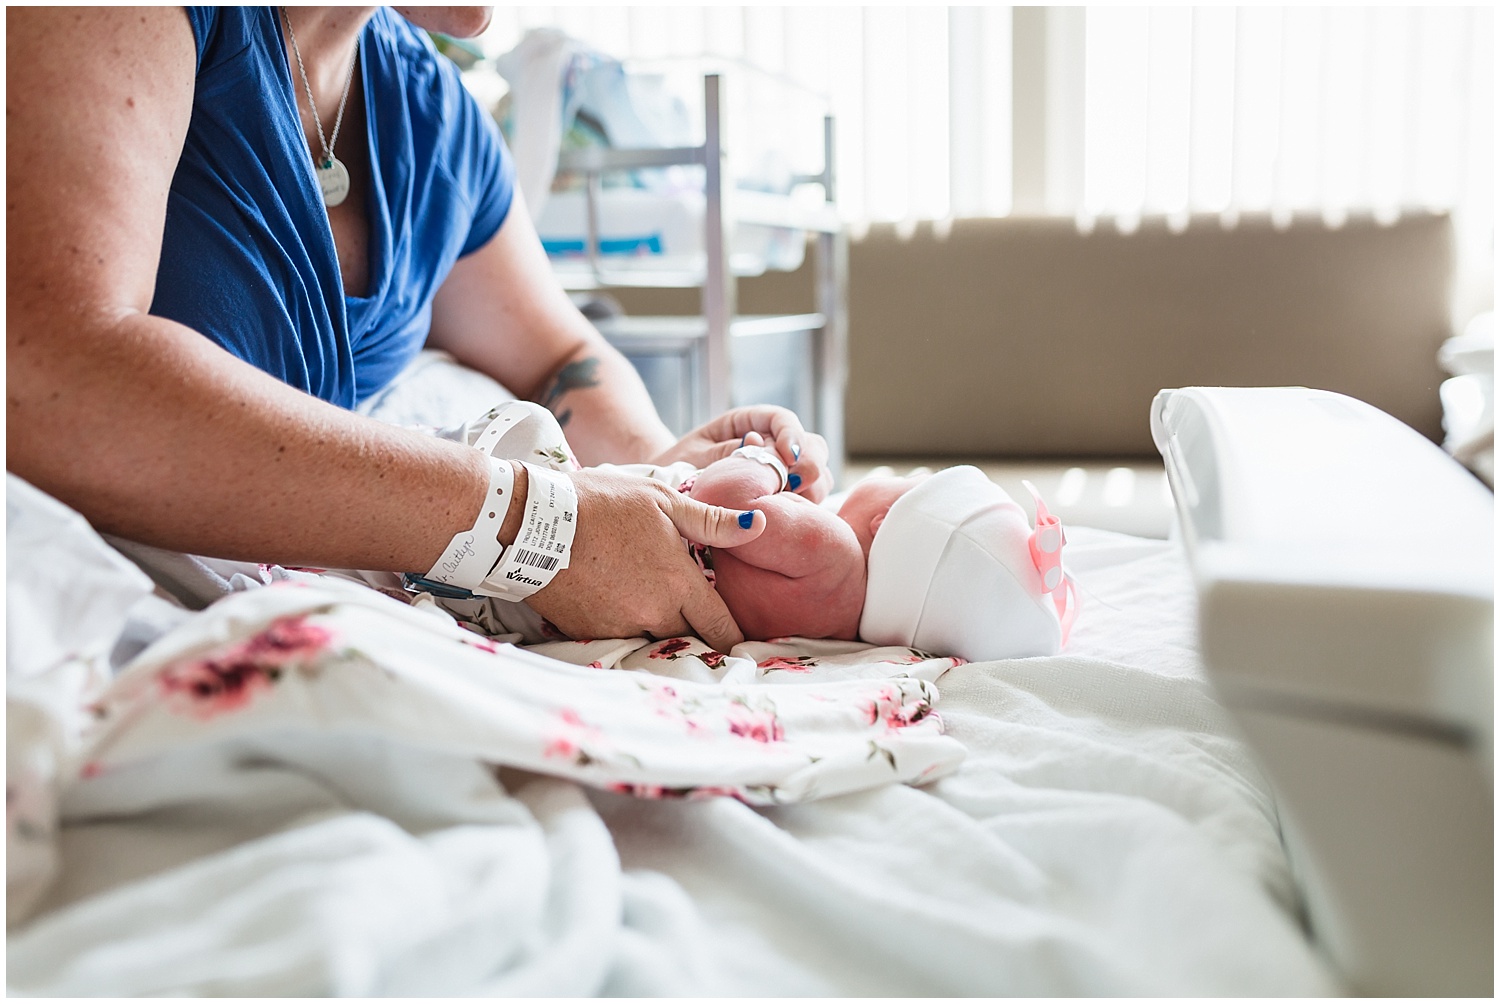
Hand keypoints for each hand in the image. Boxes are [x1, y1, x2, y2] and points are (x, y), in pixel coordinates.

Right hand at [525, 467, 766, 650]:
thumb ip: (711, 522)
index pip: (720, 627)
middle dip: (690, 623)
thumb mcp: (661, 501)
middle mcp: (653, 613)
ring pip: (651, 635)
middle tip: (682, 601)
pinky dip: (621, 621)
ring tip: (639, 590)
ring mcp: (619, 626)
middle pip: (686, 634)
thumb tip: (758, 525)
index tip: (738, 641)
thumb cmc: (602, 503)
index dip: (731, 636)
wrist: (532, 522)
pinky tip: (610, 594)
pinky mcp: (588, 633)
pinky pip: (617, 635)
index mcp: (678, 583)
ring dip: (654, 621)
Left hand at [651, 405, 832, 502]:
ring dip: (812, 488)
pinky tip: (790, 519)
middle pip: (810, 445)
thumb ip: (723, 453)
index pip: (781, 419)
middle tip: (797, 483)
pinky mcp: (784, 497)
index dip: (791, 435)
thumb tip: (753, 447)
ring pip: (817, 473)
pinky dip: (806, 508)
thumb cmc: (676, 467)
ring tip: (792, 504)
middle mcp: (771, 444)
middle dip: (810, 463)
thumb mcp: (693, 457)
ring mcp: (782, 472)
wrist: (666, 491)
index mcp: (748, 423)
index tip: (788, 457)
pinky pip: (808, 499)